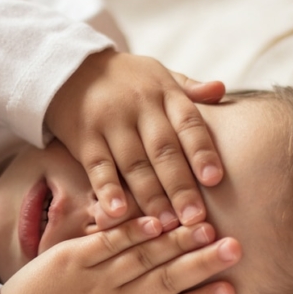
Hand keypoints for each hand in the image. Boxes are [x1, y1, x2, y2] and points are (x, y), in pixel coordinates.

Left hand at [0, 217, 239, 293]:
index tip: (231, 289)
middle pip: (165, 282)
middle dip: (202, 263)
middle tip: (235, 248)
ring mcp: (92, 282)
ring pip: (142, 258)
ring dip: (176, 242)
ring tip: (207, 227)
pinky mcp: (69, 261)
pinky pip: (106, 242)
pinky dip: (132, 230)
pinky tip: (156, 220)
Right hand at [45, 49, 225, 229]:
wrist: (70, 68)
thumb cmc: (126, 79)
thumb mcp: (159, 75)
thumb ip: (190, 89)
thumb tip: (222, 89)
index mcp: (164, 94)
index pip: (188, 123)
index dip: (202, 151)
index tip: (215, 180)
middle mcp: (139, 107)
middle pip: (163, 150)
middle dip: (180, 186)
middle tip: (195, 218)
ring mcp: (110, 122)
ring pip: (133, 163)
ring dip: (150, 196)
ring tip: (166, 225)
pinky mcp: (84, 137)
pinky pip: (98, 166)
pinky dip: (108, 190)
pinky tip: (118, 212)